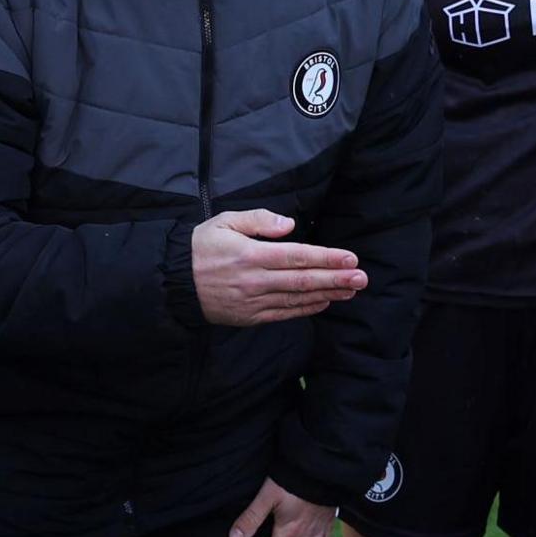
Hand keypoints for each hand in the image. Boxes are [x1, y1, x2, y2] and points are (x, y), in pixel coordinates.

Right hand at [190, 210, 364, 327]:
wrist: (172, 282)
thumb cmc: (202, 246)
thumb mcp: (226, 221)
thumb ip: (260, 220)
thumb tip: (290, 225)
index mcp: (250, 255)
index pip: (297, 256)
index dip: (326, 258)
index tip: (350, 258)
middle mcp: (254, 281)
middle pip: (303, 280)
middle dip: (336, 279)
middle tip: (363, 278)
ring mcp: (253, 302)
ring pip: (297, 299)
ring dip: (327, 294)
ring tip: (351, 290)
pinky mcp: (249, 317)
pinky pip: (284, 314)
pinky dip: (306, 309)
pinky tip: (324, 302)